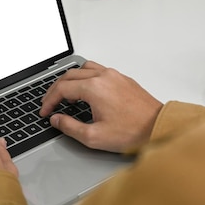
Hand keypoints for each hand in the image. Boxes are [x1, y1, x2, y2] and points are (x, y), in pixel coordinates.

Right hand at [40, 61, 162, 152]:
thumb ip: (70, 127)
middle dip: (56, 89)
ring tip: (65, 94)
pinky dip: (85, 77)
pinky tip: (86, 90)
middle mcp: (103, 77)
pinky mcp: (122, 78)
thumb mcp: (94, 136)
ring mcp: (114, 75)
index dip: (49, 100)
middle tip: (50, 102)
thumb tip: (57, 120)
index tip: (46, 111)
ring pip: (84, 68)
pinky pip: (98, 70)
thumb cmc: (132, 132)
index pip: (62, 88)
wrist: (158, 127)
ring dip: (70, 79)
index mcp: (94, 88)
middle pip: (70, 75)